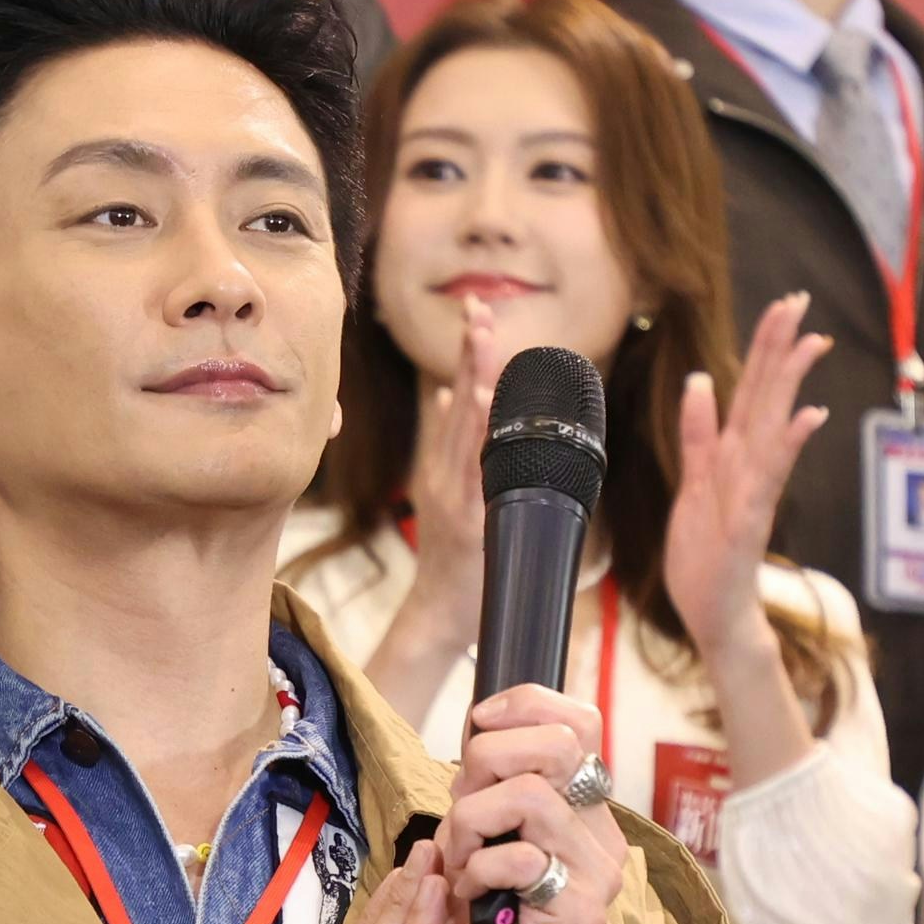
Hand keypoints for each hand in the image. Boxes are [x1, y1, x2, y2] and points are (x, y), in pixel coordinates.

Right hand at [395, 297, 503, 638]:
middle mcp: (443, 471)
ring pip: (466, 428)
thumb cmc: (456, 557)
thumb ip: (453, 443)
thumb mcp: (448, 492)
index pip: (458, 395)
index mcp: (443, 462)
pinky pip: (473, 467)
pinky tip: (481, 404)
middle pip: (460, 401)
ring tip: (482, 339)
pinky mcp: (464, 517)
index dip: (469, 352)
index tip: (479, 310)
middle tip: (480, 308)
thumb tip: (452, 389)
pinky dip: (476, 433)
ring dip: (475, 381)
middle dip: (471, 353)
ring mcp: (452, 493)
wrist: (441, 614)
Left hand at [426, 686, 627, 923]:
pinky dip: (475, 870)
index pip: (580, 723)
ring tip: (460, 859)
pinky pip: (522, 859)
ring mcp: (597, 878)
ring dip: (471, 822)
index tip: (477, 729)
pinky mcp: (578, 915)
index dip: (524, 706)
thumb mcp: (475, 826)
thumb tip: (483, 722)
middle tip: (463, 809)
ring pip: (530, 796)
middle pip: (557, 745)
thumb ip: (489, 779)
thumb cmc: (466, 913)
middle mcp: (602, 838)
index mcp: (581, 810)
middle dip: (486, 762)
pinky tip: (467, 897)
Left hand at [661, 291, 831, 676]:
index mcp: (733, 458)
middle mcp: (749, 468)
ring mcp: (753, 494)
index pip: (753, 391)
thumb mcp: (692, 485)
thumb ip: (698, 435)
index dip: (766, 347)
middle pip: (767, 397)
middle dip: (781, 349)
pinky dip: (788, 448)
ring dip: (791, 385)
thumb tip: (701, 381)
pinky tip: (807, 417)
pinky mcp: (749, 524)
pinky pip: (768, 480)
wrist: (717, 616)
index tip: (784, 306)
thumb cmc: (707, 556)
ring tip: (810, 343)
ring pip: (772, 428)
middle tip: (800, 302)